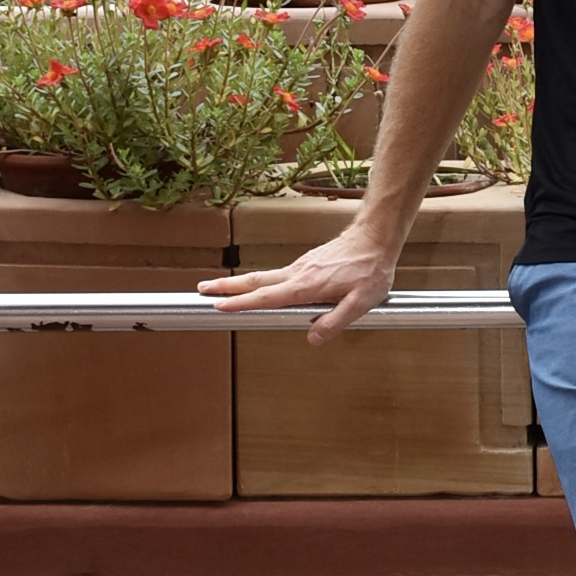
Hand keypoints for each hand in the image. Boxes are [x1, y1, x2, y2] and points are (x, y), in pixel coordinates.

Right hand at [200, 230, 398, 344]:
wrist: (376, 238)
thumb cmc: (371, 269)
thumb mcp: (361, 302)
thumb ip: (335, 322)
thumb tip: (311, 337)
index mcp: (306, 285)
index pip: (266, 296)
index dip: (240, 303)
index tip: (217, 306)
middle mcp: (298, 273)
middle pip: (255, 281)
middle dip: (225, 286)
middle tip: (200, 290)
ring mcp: (301, 266)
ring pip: (264, 276)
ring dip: (239, 283)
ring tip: (219, 288)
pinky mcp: (307, 263)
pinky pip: (278, 275)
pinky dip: (260, 281)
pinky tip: (260, 288)